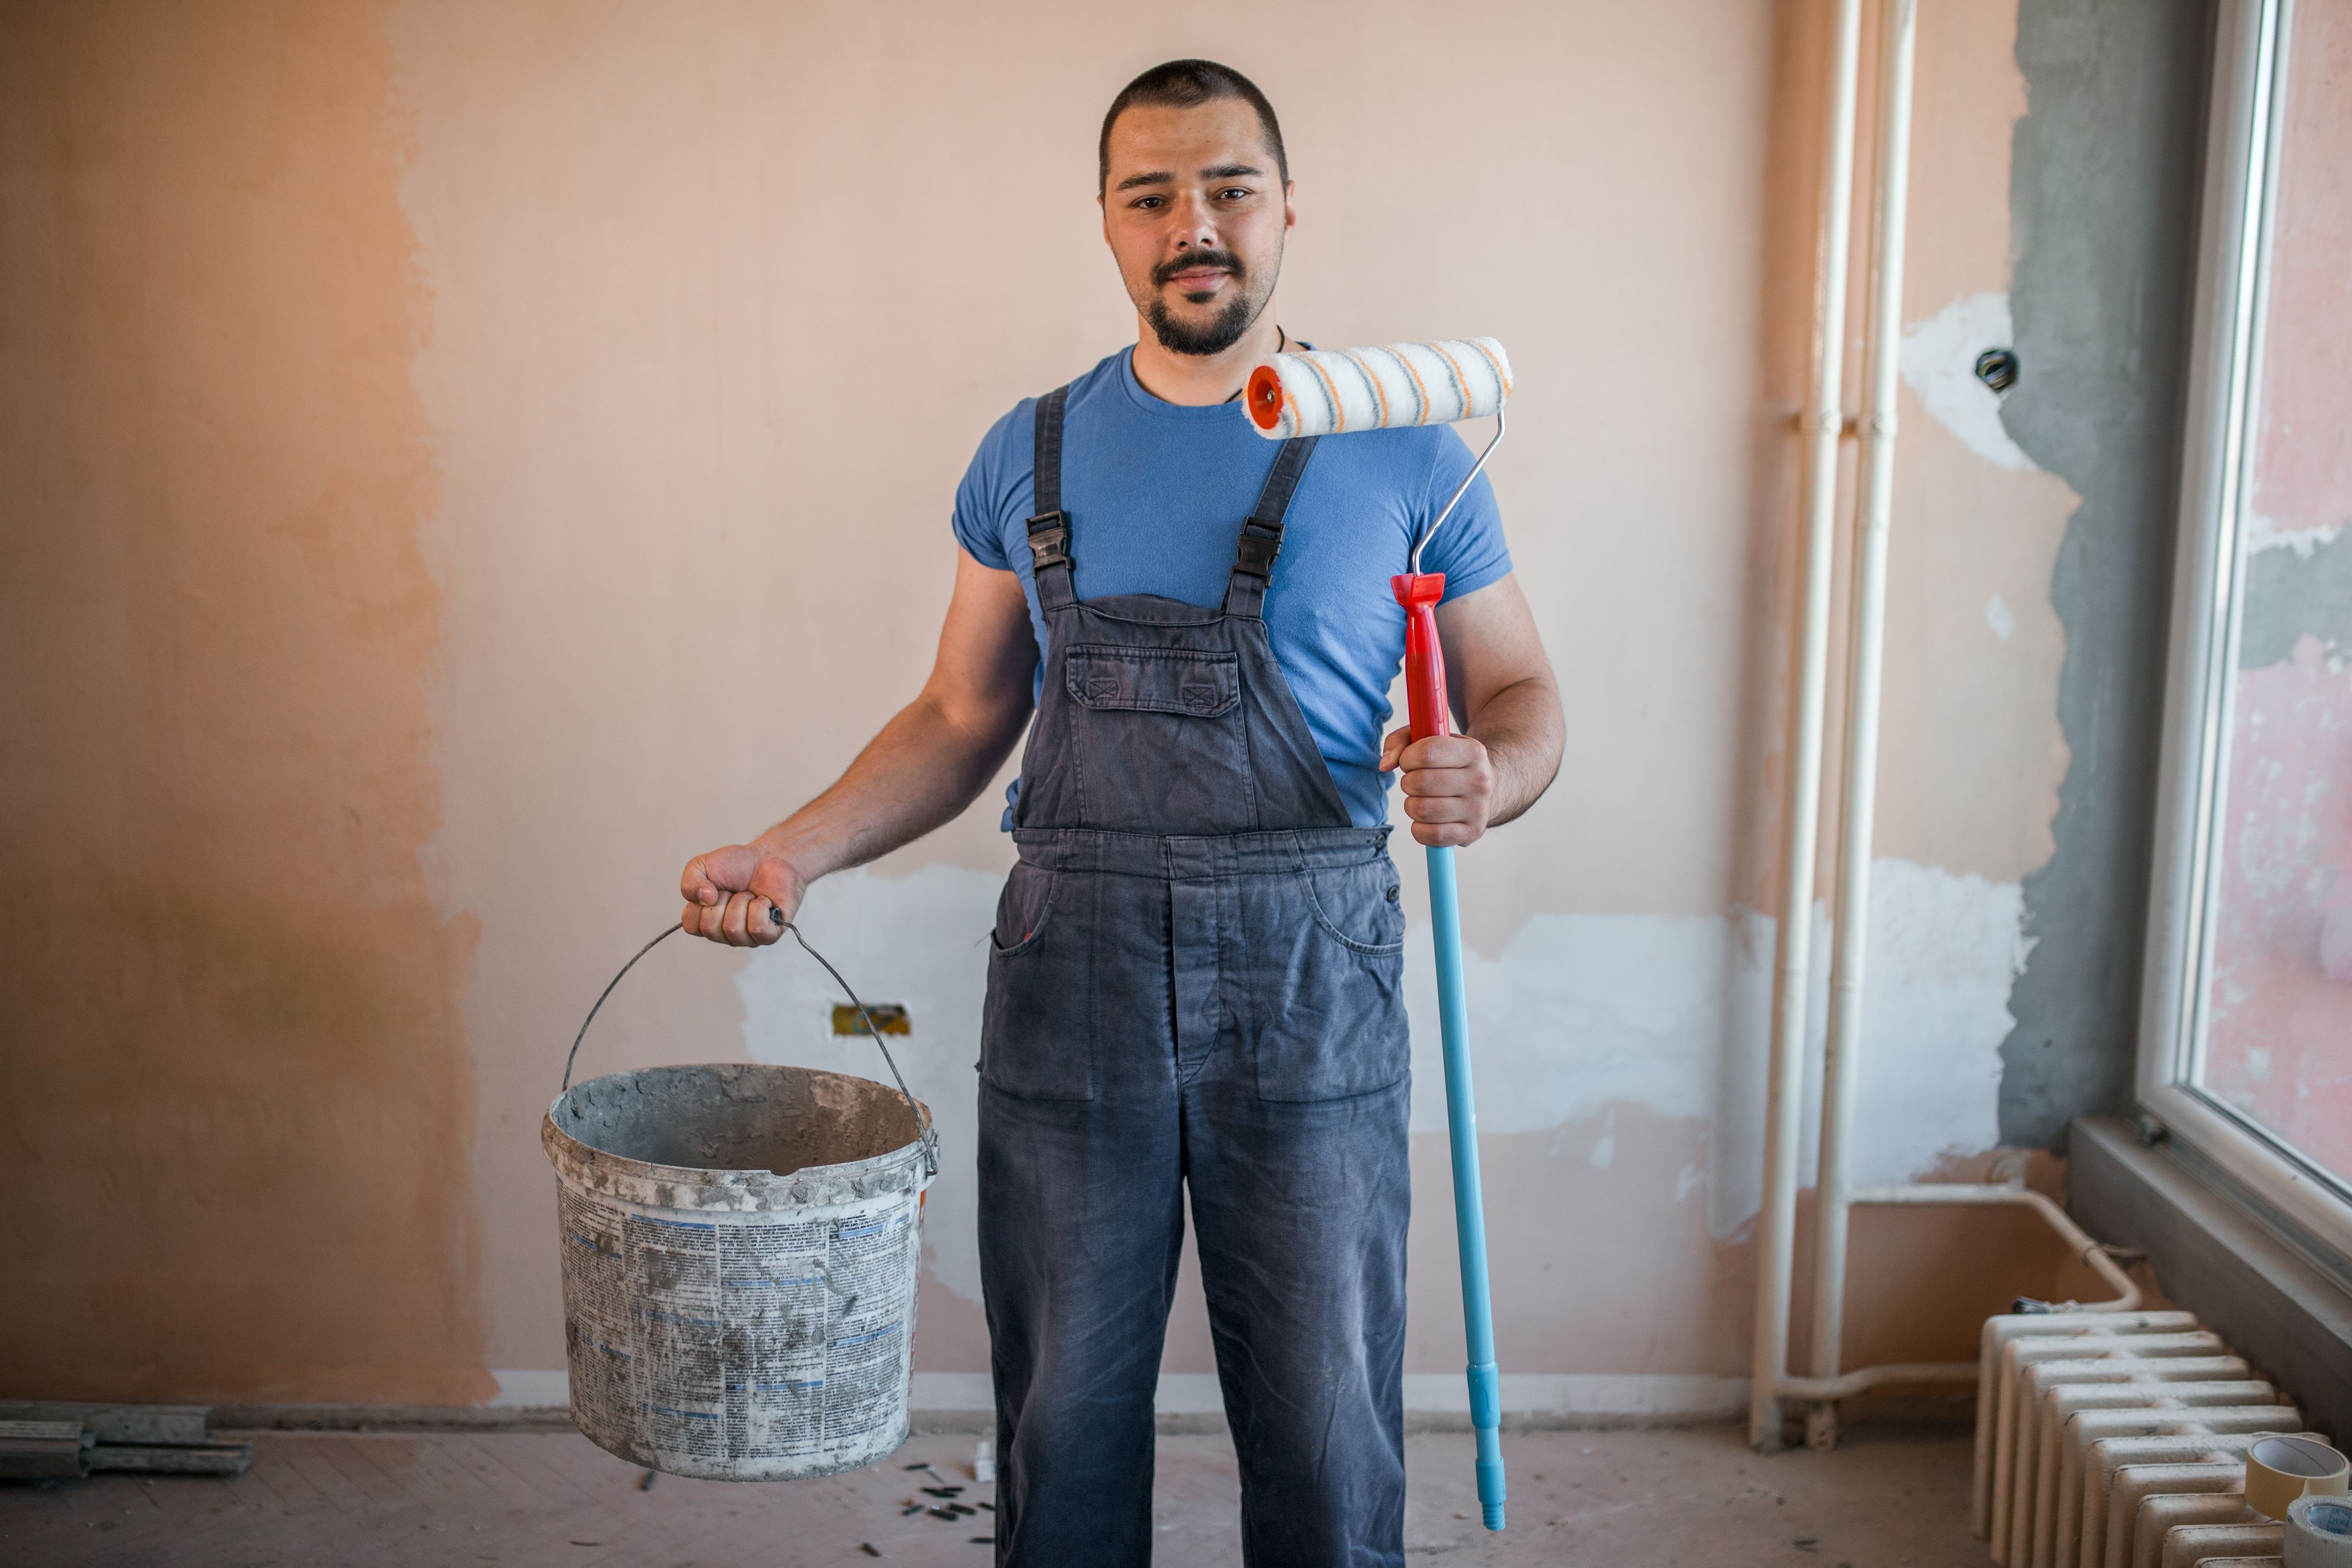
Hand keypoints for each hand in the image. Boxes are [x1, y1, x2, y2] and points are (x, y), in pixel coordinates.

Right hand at [679, 843, 807, 946]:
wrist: (768, 858)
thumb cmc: (736, 866)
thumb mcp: (700, 866)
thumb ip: (689, 883)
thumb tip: (705, 899)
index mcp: (706, 921)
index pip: (691, 926)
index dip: (700, 903)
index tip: (713, 889)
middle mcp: (724, 933)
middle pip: (710, 928)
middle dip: (723, 899)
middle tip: (734, 890)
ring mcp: (746, 937)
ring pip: (733, 928)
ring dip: (742, 901)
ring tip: (749, 894)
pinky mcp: (769, 935)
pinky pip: (757, 928)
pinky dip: (759, 906)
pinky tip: (764, 901)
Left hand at [1380, 726, 1497, 847]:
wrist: (1486, 789)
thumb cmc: (1450, 762)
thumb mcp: (1430, 740)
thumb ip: (1401, 741)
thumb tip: (1385, 765)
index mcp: (1473, 751)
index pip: (1427, 752)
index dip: (1407, 757)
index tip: (1409, 761)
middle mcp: (1480, 780)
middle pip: (1420, 782)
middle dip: (1407, 782)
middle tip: (1415, 782)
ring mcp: (1478, 809)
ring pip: (1422, 810)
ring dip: (1411, 805)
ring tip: (1421, 799)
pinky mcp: (1472, 832)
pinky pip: (1431, 835)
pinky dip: (1419, 829)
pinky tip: (1426, 819)